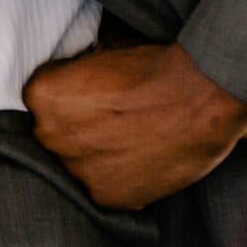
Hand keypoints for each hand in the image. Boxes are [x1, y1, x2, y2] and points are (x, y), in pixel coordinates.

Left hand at [23, 40, 246, 210]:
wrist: (203, 94)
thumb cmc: (156, 64)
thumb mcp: (102, 50)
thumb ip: (77, 72)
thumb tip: (77, 74)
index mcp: (43, 96)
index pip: (42, 102)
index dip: (69, 99)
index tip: (91, 98)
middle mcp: (50, 136)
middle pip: (55, 136)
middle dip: (78, 130)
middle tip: (113, 121)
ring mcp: (77, 170)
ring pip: (78, 165)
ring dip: (97, 157)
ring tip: (130, 141)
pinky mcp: (106, 196)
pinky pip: (104, 188)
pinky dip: (120, 178)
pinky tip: (140, 160)